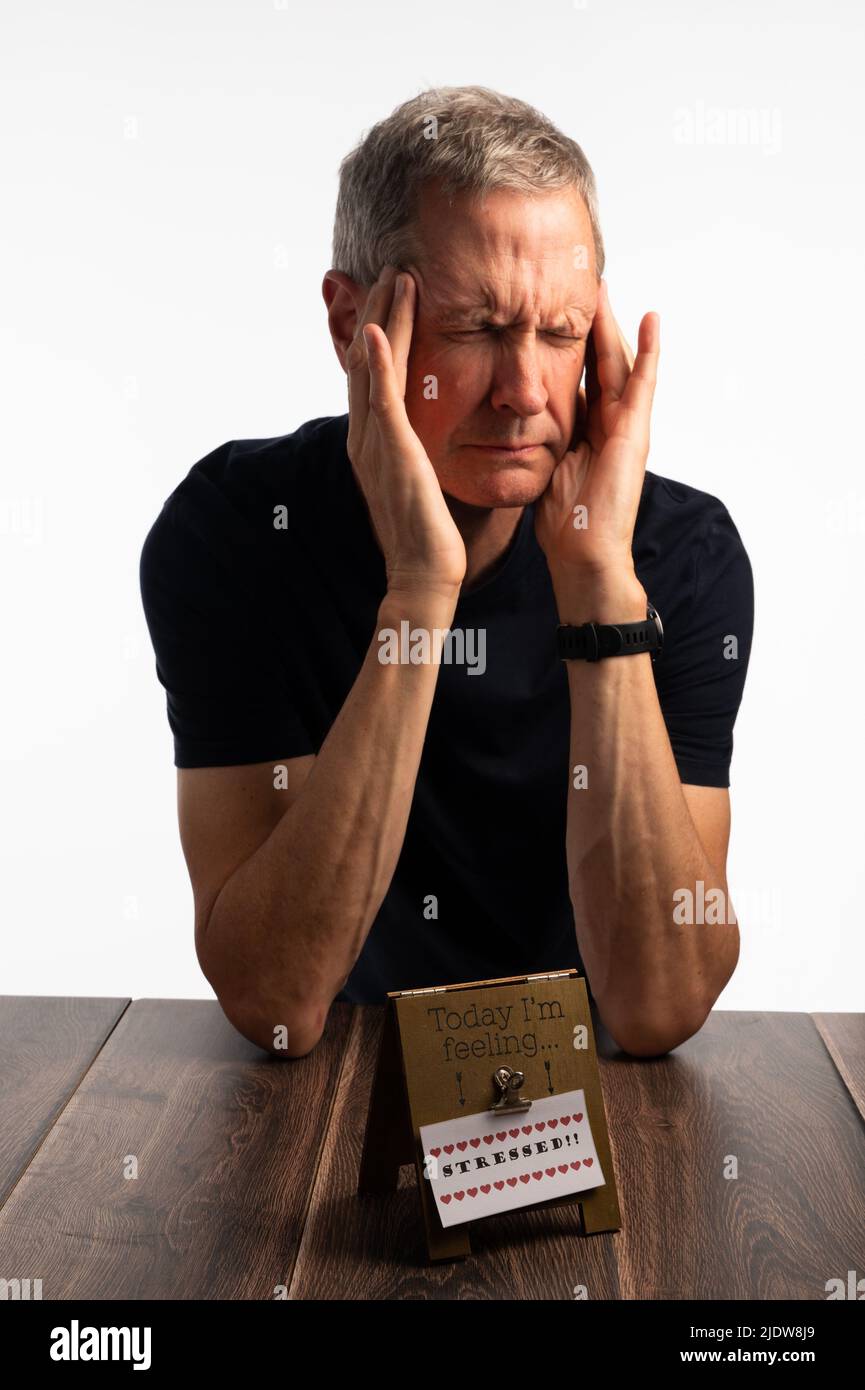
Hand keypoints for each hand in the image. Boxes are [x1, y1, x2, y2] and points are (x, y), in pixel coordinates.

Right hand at [346, 264, 465, 600]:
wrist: (425, 574)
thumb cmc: (430, 535)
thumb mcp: (421, 479)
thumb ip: (418, 449)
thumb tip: (428, 433)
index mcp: (374, 441)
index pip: (375, 373)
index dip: (383, 329)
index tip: (397, 293)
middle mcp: (366, 437)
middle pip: (368, 360)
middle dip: (379, 310)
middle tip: (392, 267)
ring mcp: (375, 444)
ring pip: (375, 368)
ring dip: (383, 319)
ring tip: (395, 277)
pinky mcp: (393, 453)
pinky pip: (381, 400)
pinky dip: (378, 362)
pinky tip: (377, 328)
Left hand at [534, 280, 658, 615]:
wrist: (584, 552)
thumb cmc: (564, 521)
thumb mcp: (544, 466)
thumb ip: (539, 439)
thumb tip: (515, 419)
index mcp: (587, 428)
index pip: (578, 375)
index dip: (569, 343)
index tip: (553, 311)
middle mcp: (609, 421)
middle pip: (599, 360)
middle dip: (591, 323)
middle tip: (583, 282)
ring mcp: (626, 425)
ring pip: (618, 362)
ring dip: (614, 323)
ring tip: (607, 286)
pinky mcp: (636, 433)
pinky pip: (643, 384)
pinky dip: (650, 351)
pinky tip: (652, 318)